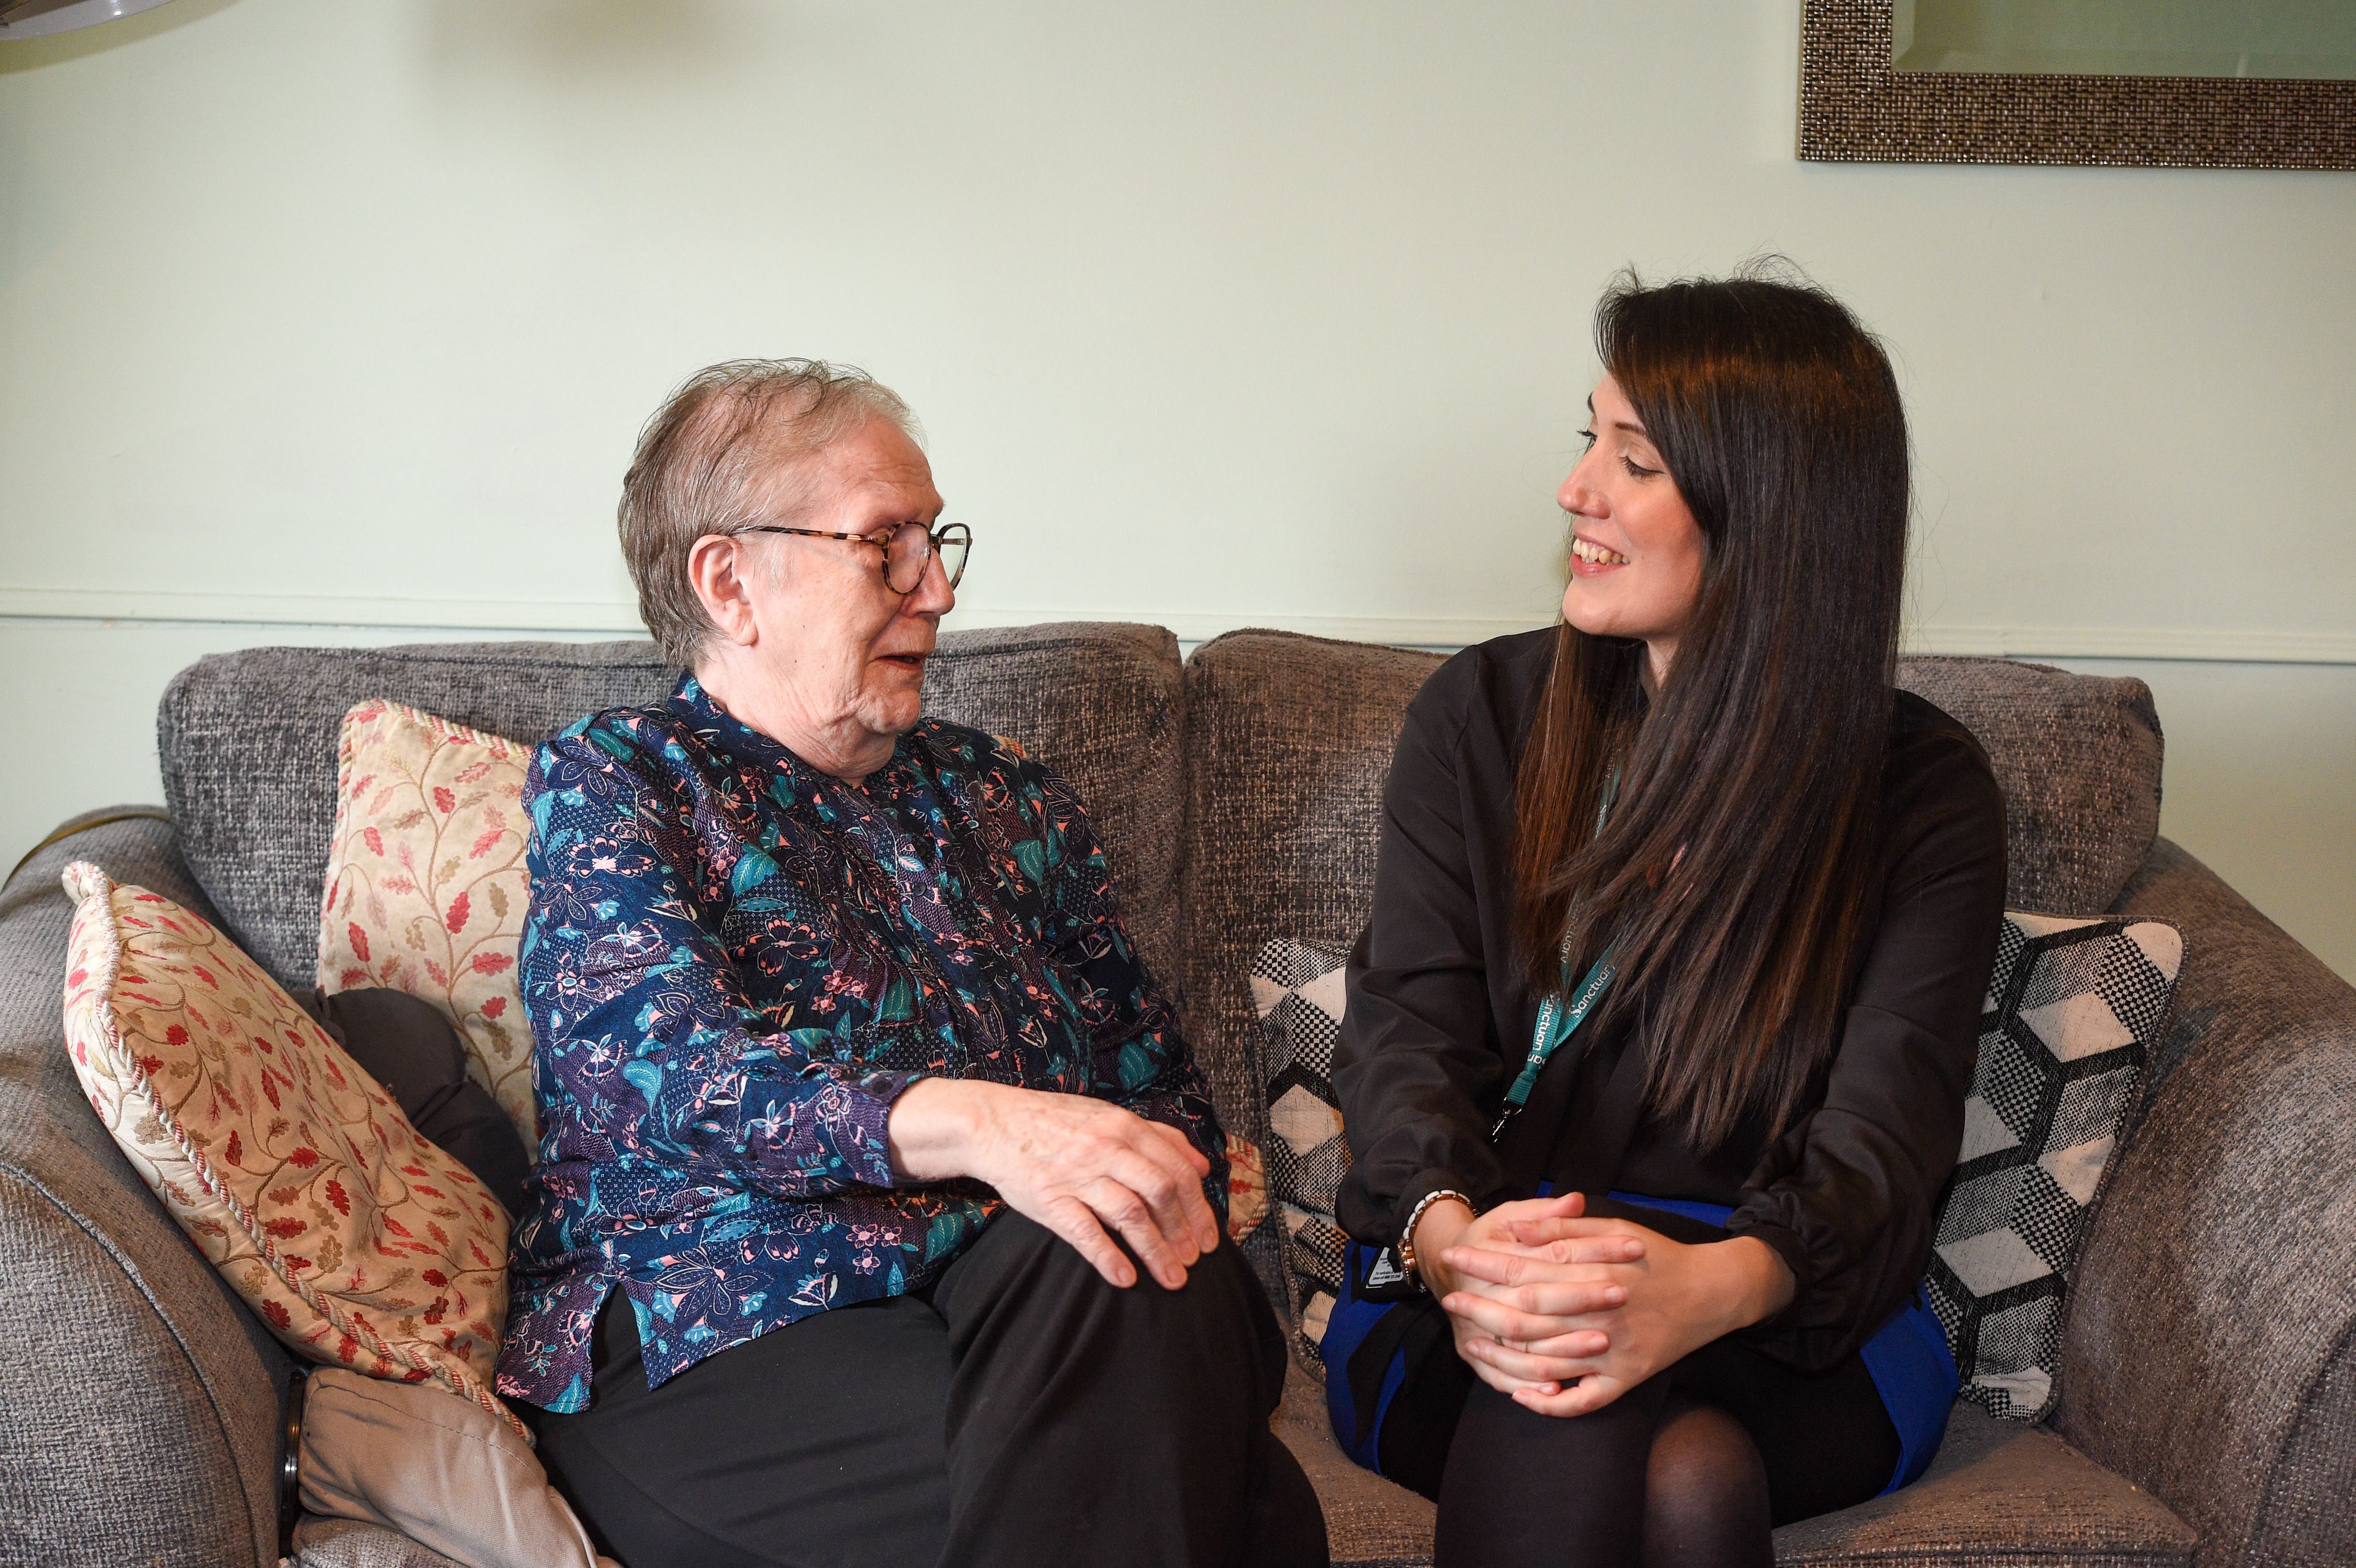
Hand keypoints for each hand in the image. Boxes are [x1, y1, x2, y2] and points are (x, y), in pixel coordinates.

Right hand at [886, 1079, 1219, 1289]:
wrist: (993, 1122)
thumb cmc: (1057, 1122)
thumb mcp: (1110, 1116)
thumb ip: (1159, 1136)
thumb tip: (1202, 1164)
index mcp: (1124, 1127)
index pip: (1177, 1169)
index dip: (1199, 1207)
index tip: (1209, 1237)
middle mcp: (1106, 1149)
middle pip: (1160, 1191)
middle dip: (1184, 1231)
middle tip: (1194, 1261)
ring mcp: (1077, 1175)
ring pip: (1129, 1214)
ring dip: (1156, 1250)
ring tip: (1171, 1278)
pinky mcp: (1049, 1200)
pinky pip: (1085, 1232)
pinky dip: (1109, 1257)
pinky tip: (1126, 1278)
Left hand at [1441, 1212, 1793, 1415]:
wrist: (1713, 1291)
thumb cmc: (1657, 1254)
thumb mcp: (1611, 1228)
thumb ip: (1561, 1228)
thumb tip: (1513, 1229)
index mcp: (1593, 1271)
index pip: (1522, 1269)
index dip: (1483, 1263)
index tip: (1453, 1258)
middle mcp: (1599, 1314)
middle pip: (1525, 1317)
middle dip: (1480, 1307)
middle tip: (1450, 1300)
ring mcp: (1613, 1351)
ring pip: (1546, 1361)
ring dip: (1503, 1355)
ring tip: (1471, 1343)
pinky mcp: (1627, 1378)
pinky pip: (1583, 1400)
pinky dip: (1551, 1404)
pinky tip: (1523, 1397)